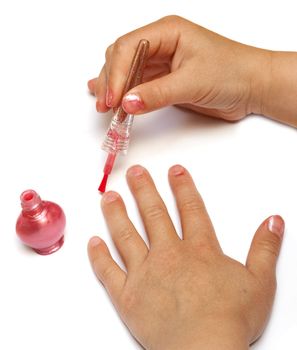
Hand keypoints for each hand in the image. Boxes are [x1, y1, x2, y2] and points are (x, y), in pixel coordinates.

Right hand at [88, 15, 269, 120]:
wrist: (252, 87)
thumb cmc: (232, 73)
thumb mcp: (192, 82)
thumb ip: (157, 93)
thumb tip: (126, 103)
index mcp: (167, 32)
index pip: (128, 47)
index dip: (115, 73)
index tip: (112, 99)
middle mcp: (161, 44)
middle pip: (121, 57)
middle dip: (110, 81)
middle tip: (106, 106)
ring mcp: (161, 63)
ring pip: (126, 72)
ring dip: (115, 89)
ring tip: (107, 108)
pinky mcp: (164, 80)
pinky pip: (137, 83)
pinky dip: (123, 92)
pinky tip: (111, 97)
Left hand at [88, 165, 283, 349]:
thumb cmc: (231, 318)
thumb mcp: (260, 282)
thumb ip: (265, 248)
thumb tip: (274, 222)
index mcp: (198, 250)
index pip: (191, 209)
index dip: (183, 187)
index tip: (174, 171)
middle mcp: (169, 255)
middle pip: (154, 215)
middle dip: (144, 190)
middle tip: (135, 172)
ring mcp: (145, 273)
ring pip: (126, 235)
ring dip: (116, 213)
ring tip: (108, 196)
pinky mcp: (128, 296)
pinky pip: (109, 272)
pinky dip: (99, 256)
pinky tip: (93, 241)